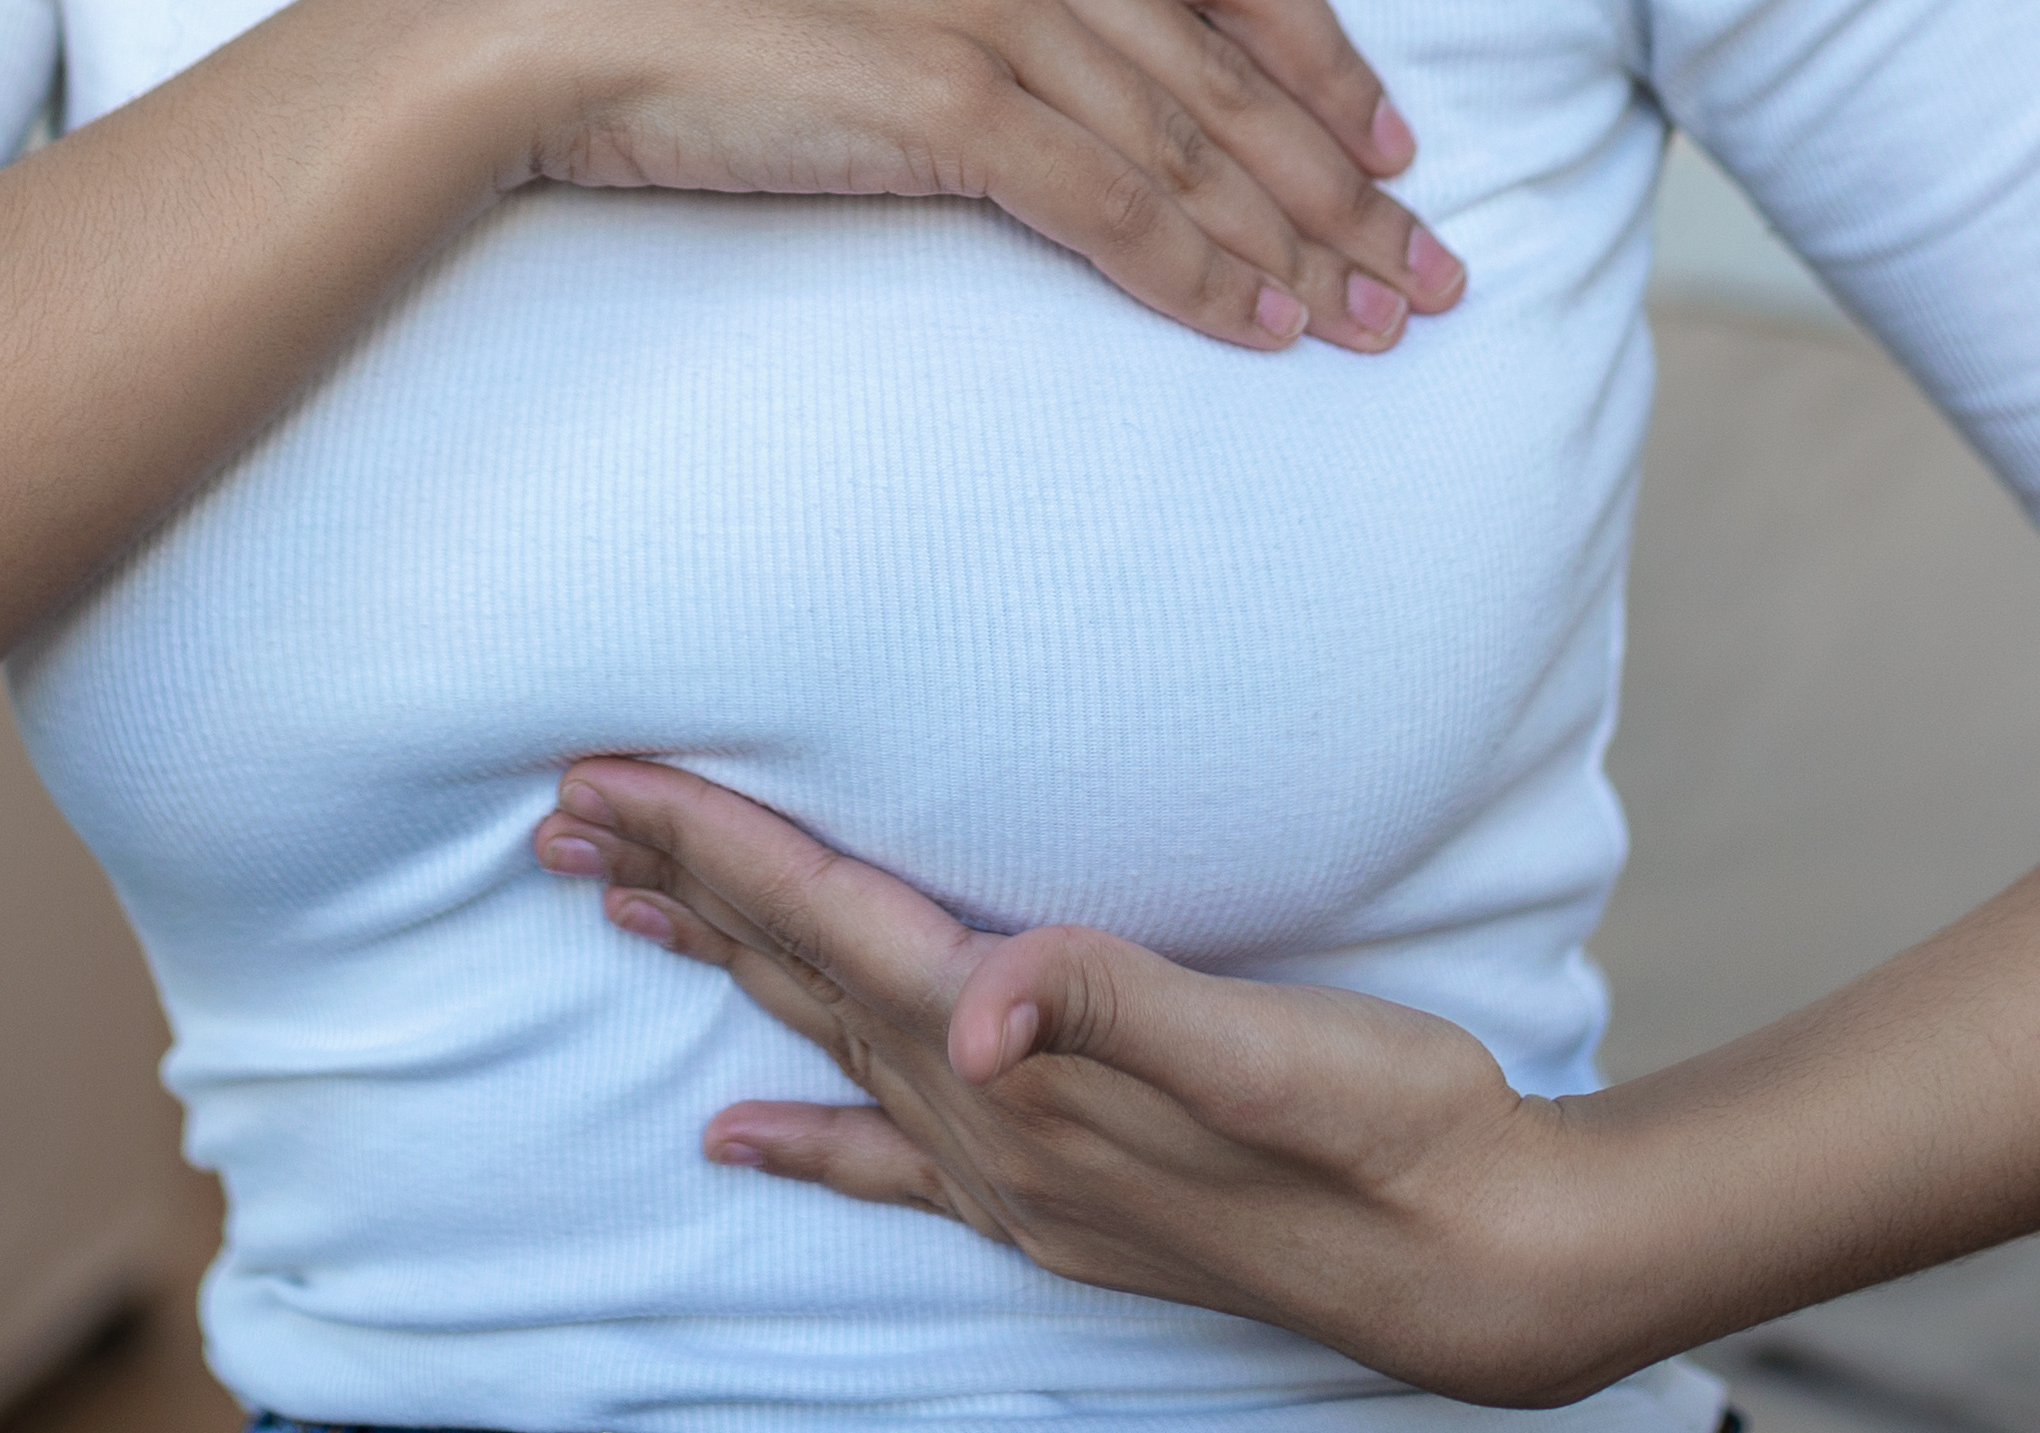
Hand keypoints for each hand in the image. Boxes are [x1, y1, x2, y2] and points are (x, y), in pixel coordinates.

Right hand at [471, 0, 1461, 354]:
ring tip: (1357, 324)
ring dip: (1289, 251)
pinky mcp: (942, 108)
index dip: (1325, 53)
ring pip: (1189, 150)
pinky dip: (1192, 276)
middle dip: (1345, 187)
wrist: (544, 7)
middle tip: (1422, 277)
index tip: (1391, 136)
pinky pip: (1108, 209)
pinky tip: (1246, 325)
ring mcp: (987, 12)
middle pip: (1234, 72)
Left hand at [534, 759, 1616, 1407]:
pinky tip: (737, 1140)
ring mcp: (1017, 1173)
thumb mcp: (1270, 1048)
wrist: (1479, 1264)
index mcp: (1025, 1069)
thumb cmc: (1391, 1129)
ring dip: (726, 967)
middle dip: (678, 885)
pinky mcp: (1057, 1198)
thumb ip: (1117, 1008)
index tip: (603, 776)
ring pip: (828, 1043)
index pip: (831, 924)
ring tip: (623, 909)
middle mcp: (993, 1128)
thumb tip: (982, 1007)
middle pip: (799, 975)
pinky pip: (889, 1159)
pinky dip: (807, 1139)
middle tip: (560, 816)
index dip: (716, 843)